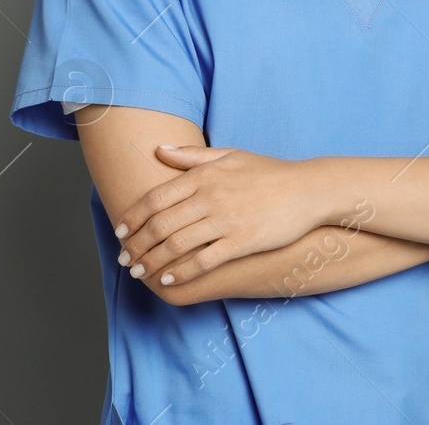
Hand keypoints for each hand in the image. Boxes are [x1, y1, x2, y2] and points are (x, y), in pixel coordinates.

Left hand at [114, 145, 326, 287]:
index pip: (156, 198)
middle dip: (136, 244)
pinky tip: (168, 279)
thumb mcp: (231, 156)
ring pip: (176, 245)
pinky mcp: (242, 241)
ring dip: (151, 261)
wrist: (308, 189)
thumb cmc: (269, 172)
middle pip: (160, 224)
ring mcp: (227, 220)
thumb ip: (192, 155)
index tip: (120, 231)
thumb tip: (158, 150)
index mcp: (206, 175)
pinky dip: (181, 272)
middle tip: (124, 257)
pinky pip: (203, 261)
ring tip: (139, 272)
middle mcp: (212, 197)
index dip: (132, 217)